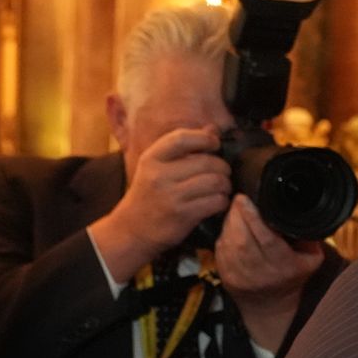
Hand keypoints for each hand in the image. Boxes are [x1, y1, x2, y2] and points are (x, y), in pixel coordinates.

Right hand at [89, 128, 230, 282]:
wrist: (132, 228)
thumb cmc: (149, 193)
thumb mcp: (157, 166)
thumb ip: (183, 147)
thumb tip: (213, 129)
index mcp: (152, 158)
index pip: (182, 138)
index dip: (205, 138)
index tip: (214, 144)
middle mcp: (160, 175)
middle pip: (207, 162)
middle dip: (222, 167)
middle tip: (222, 173)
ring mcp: (172, 196)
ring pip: (216, 182)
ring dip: (225, 185)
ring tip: (221, 188)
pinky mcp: (184, 214)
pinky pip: (216, 201)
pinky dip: (222, 201)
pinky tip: (216, 202)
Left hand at [214, 195, 323, 350]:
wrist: (270, 305)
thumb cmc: (291, 276)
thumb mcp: (312, 258)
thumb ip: (309, 236)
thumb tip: (297, 210)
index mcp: (284, 266)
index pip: (266, 239)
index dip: (253, 217)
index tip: (246, 199)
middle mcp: (260, 271)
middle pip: (242, 237)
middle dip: (238, 214)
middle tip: (240, 198)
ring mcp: (239, 274)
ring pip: (229, 240)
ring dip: (230, 221)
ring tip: (237, 210)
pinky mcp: (224, 273)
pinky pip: (220, 246)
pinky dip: (224, 232)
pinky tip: (232, 226)